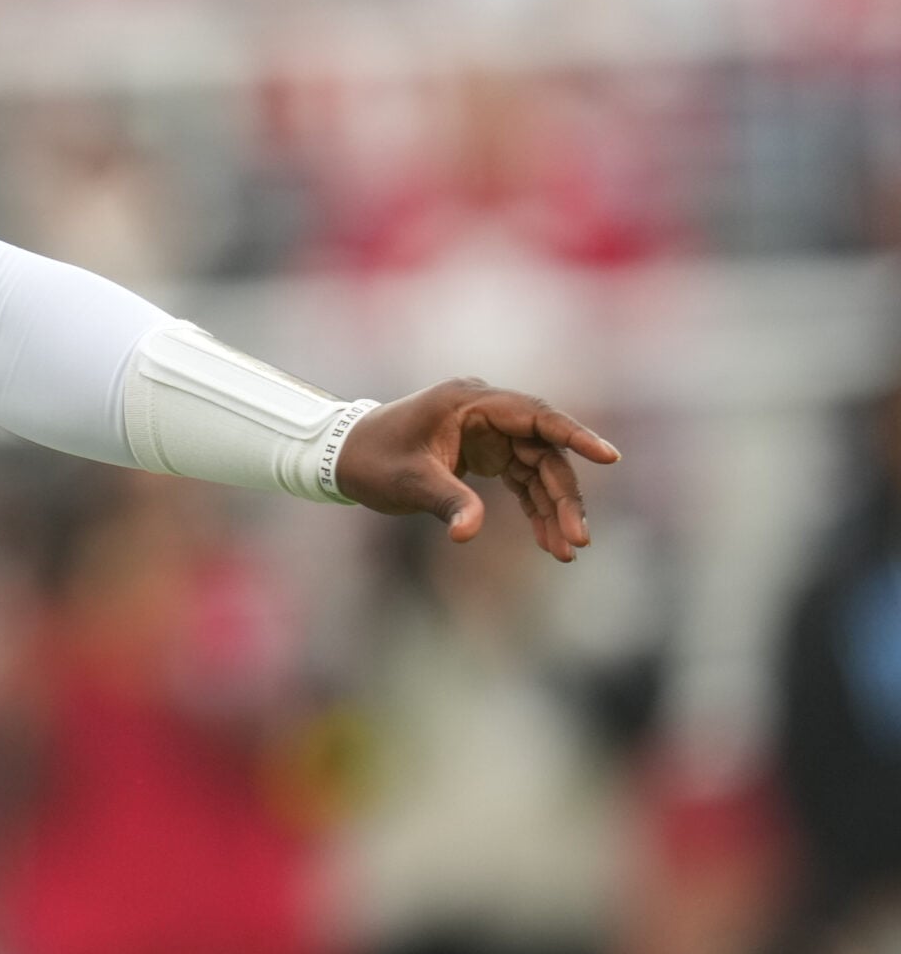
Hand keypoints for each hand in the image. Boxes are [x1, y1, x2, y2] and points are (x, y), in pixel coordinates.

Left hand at [335, 378, 619, 561]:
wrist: (343, 456)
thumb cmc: (372, 459)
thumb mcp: (409, 481)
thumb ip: (447, 501)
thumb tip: (469, 534)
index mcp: (470, 402)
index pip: (536, 416)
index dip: (575, 436)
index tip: (609, 457)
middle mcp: (485, 412)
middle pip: (543, 452)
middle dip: (564, 497)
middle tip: (578, 539)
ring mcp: (488, 433)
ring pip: (538, 469)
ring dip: (553, 508)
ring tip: (567, 551)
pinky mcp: (486, 453)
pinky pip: (522, 480)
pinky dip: (535, 508)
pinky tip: (549, 541)